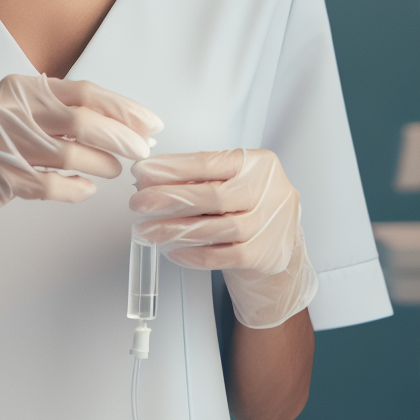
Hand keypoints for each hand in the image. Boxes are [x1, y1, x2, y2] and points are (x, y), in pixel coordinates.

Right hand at [0, 74, 162, 281]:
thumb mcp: (25, 116)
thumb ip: (63, 112)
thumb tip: (127, 123)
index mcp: (21, 87)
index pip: (85, 92)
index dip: (123, 108)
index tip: (151, 123)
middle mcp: (10, 109)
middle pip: (81, 120)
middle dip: (121, 137)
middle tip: (144, 151)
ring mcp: (1, 142)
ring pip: (69, 152)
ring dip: (102, 163)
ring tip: (116, 171)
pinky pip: (50, 184)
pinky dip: (75, 189)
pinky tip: (86, 190)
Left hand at [130, 149, 316, 328]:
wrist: (281, 244)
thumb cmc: (250, 205)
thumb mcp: (234, 180)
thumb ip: (201, 177)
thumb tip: (151, 178)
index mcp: (258, 163)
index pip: (208, 162)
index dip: (171, 168)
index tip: (142, 172)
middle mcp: (268, 192)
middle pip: (211, 195)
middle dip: (168, 198)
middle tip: (138, 202)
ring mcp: (269, 225)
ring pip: (215, 227)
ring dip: (174, 228)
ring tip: (147, 229)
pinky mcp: (263, 256)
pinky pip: (221, 256)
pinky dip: (192, 254)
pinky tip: (172, 250)